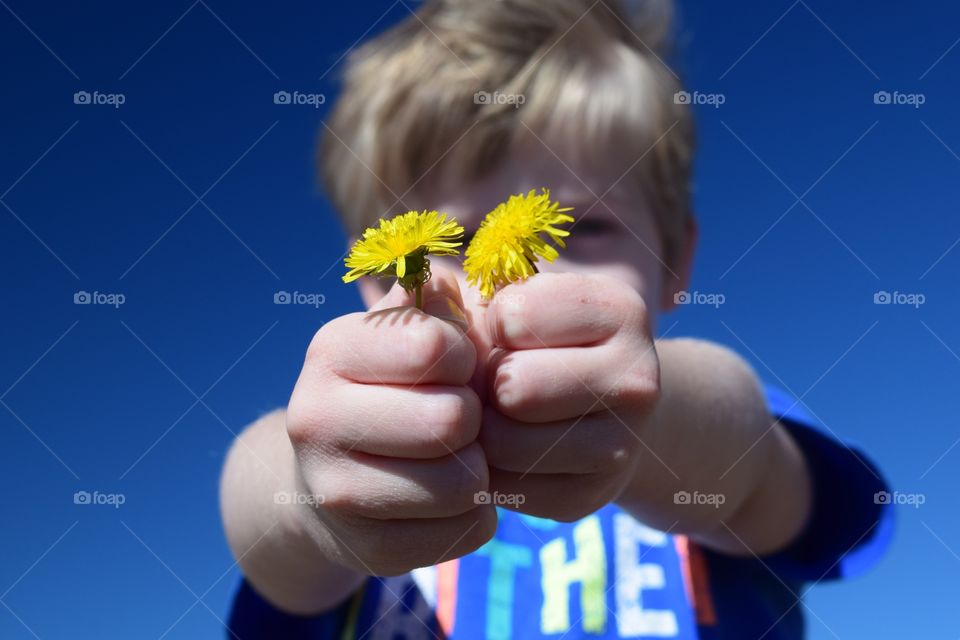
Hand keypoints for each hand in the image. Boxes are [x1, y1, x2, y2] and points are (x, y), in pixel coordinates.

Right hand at [286, 267, 496, 574]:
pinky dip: (478, 515)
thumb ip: (436, 295)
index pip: (434, 347)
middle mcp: (315, 418)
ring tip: (459, 457)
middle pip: (451, 420)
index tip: (456, 366)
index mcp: (331, 350)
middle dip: (475, 418)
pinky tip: (451, 498)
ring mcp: (334, 491)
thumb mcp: (406, 326)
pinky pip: (467, 532)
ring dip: (481, 470)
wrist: (332, 475)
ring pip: (463, 484)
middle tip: (461, 418)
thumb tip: (458, 287)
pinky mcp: (366, 551)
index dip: (467, 357)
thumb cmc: (393, 384)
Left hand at [477, 273, 660, 520]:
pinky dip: (492, 468)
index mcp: (620, 311)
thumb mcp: (509, 298)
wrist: (592, 409)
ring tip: (498, 412)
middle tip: (495, 380)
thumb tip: (425, 296)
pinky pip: (509, 487)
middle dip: (486, 383)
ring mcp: (623, 444)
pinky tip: (507, 448)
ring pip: (506, 442)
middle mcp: (638, 378)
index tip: (509, 331)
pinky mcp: (592, 496)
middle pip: (514, 386)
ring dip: (483, 429)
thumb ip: (465, 295)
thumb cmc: (533, 340)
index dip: (492, 324)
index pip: (515, 316)